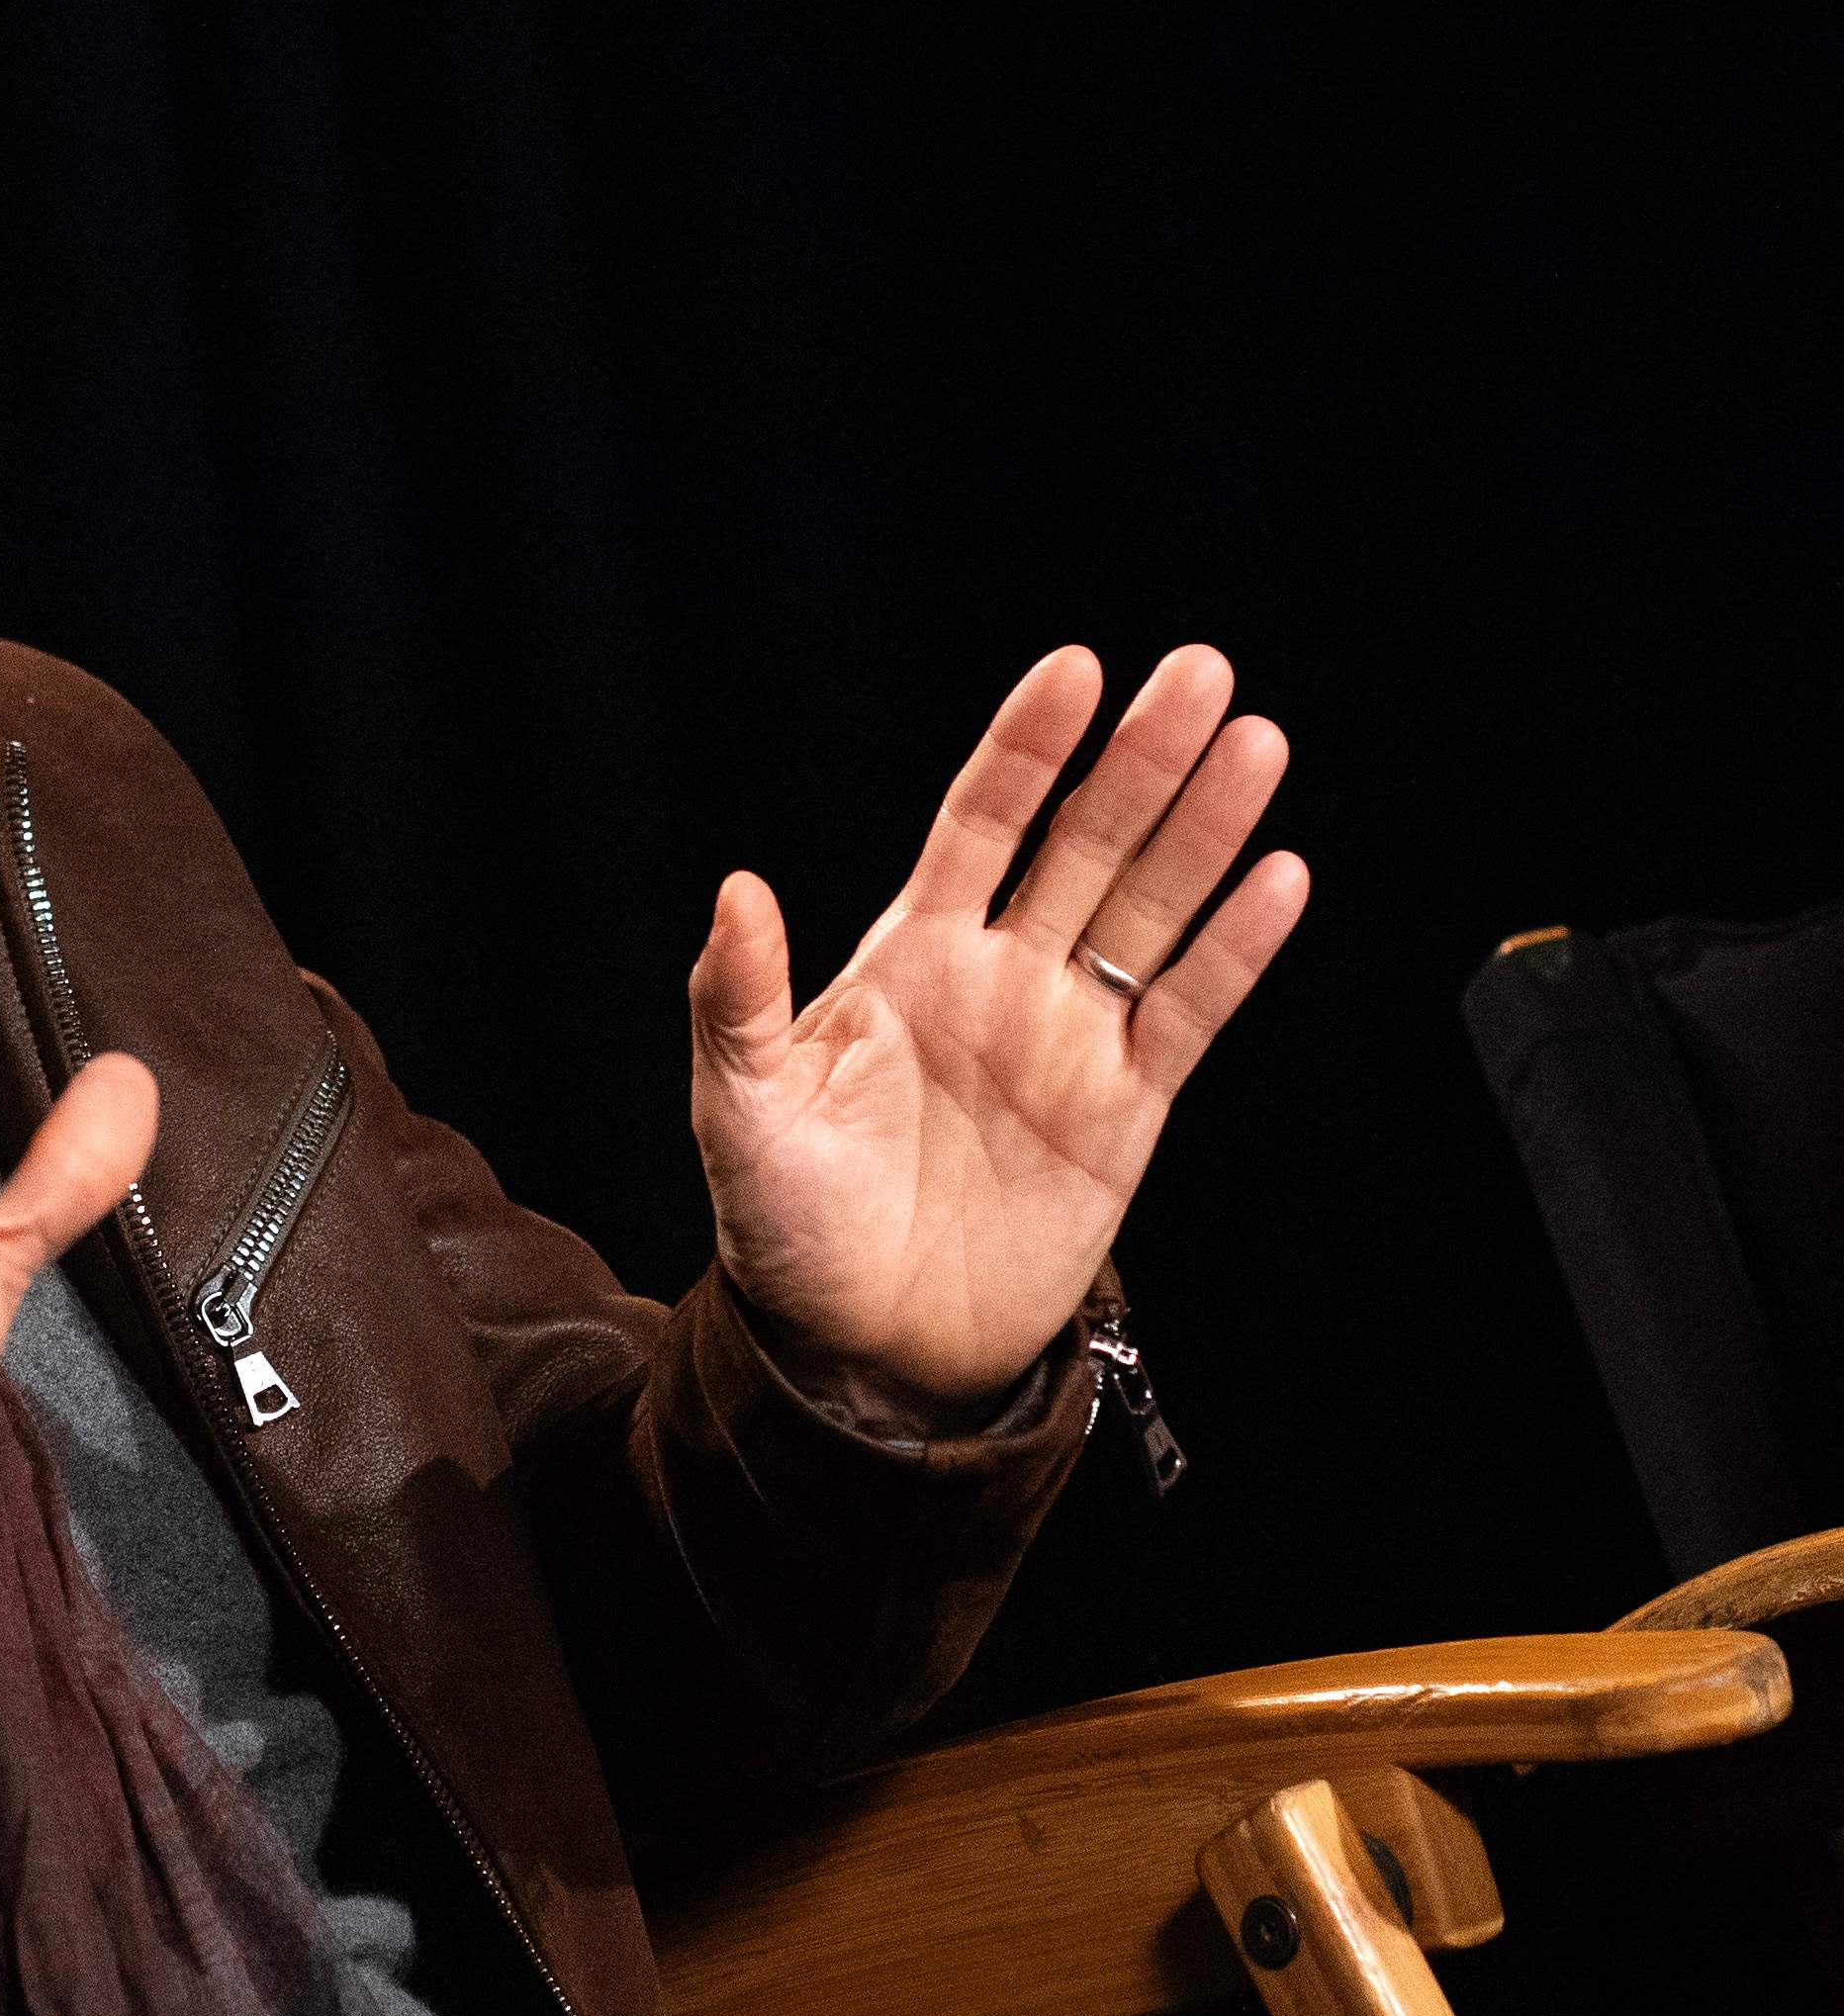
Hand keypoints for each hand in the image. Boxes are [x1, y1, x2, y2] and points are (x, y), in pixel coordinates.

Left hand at [687, 647, 1308, 1413]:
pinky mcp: (1126, 1108)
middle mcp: (1001, 976)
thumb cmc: (785, 1222)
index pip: (982, 823)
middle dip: (1143, 759)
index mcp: (909, 956)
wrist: (861, 1345)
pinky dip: (1237, 950)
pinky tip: (1280, 877)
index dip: (1027, 748)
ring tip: (1257, 742)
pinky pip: (1191, 1012)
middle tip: (1202, 671)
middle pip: (1088, 843)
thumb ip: (740, 999)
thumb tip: (736, 888)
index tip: (1075, 670)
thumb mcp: (741, 1106)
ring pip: (1153, 908)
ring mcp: (1070, 1036)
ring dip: (1206, 830)